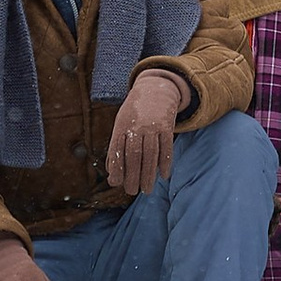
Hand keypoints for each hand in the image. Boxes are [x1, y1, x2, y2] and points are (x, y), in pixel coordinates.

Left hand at [106, 69, 186, 196]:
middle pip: (134, 155)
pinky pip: (167, 147)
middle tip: (132, 191)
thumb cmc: (134, 113)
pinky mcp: (167, 126)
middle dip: (133, 176)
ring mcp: (153, 125)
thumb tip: (112, 174)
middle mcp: (136, 125)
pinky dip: (165, 163)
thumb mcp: (121, 124)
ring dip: (148, 174)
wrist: (155, 90)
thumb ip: (116, 148)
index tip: (117, 183)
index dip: (117, 168)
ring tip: (147, 190)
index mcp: (121, 125)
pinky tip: (163, 175)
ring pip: (150, 154)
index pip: (117, 150)